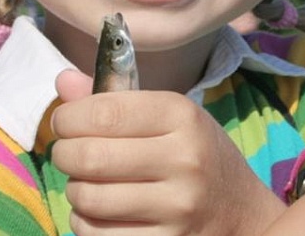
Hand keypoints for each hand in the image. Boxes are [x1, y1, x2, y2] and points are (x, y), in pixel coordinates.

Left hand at [51, 84, 283, 235]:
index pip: (105, 113)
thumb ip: (115, 99)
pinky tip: (99, 211)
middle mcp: (184, 160)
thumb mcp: (170, 117)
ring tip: (86, 182)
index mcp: (183, 117)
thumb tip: (63, 83)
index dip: (69, 117)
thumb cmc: (197, 155)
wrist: (241, 214)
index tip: (64, 122)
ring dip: (74, 189)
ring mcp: (177, 206)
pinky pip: (95, 233)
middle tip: (68, 153)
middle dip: (64, 154)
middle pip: (90, 156)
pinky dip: (83, 221)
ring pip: (87, 198)